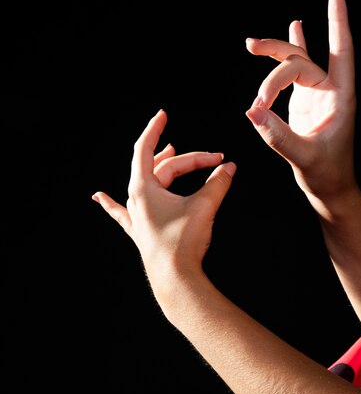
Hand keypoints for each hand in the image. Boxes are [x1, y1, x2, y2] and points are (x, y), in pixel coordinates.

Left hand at [92, 109, 235, 281]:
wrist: (175, 278)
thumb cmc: (184, 242)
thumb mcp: (204, 206)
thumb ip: (217, 183)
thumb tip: (229, 168)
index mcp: (144, 188)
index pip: (146, 148)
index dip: (156, 129)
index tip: (163, 114)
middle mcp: (136, 199)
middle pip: (162, 168)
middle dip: (188, 159)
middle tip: (214, 159)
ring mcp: (136, 216)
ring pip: (148, 182)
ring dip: (161, 166)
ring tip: (170, 150)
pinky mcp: (140, 231)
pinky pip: (122, 212)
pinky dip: (111, 203)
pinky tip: (98, 197)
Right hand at [245, 0, 356, 216]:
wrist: (329, 188)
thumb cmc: (326, 175)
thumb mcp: (303, 157)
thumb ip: (278, 135)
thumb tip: (252, 112)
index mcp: (340, 98)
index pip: (341, 53)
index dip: (338, 23)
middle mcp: (330, 91)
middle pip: (301, 60)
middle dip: (276, 63)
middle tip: (255, 76)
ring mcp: (316, 94)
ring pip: (294, 63)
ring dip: (274, 53)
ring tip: (251, 44)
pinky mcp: (304, 101)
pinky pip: (294, 71)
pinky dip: (291, 51)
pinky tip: (295, 27)